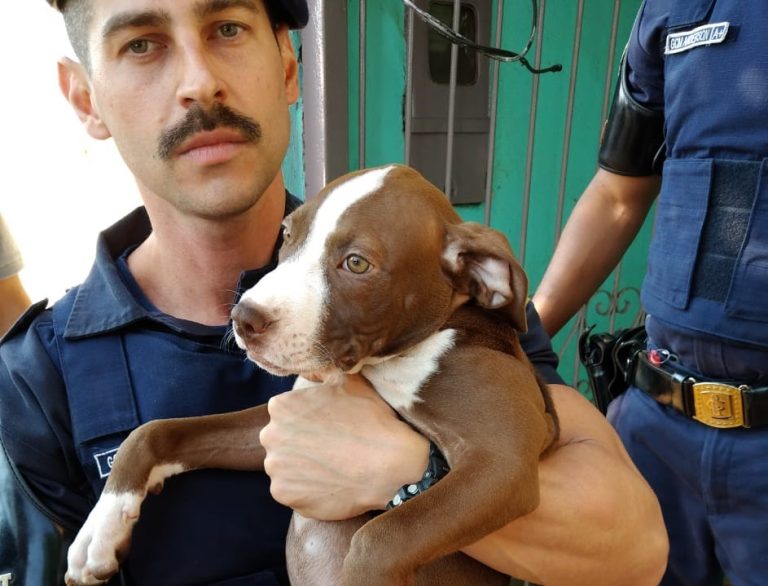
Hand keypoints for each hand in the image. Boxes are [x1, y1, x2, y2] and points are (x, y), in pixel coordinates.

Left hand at [260, 374, 428, 519]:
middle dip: (300, 442)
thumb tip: (309, 368)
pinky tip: (330, 482)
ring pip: (285, 466)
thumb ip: (321, 371)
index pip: (286, 412)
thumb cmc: (371, 418)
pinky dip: (308, 489)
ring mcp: (276, 469)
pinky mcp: (286, 495)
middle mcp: (271, 436)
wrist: (390, 462)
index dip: (307, 419)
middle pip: (282, 439)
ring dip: (302, 467)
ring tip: (331, 466)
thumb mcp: (349, 380)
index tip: (327, 425)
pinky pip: (293, 491)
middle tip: (330, 446)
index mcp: (281, 406)